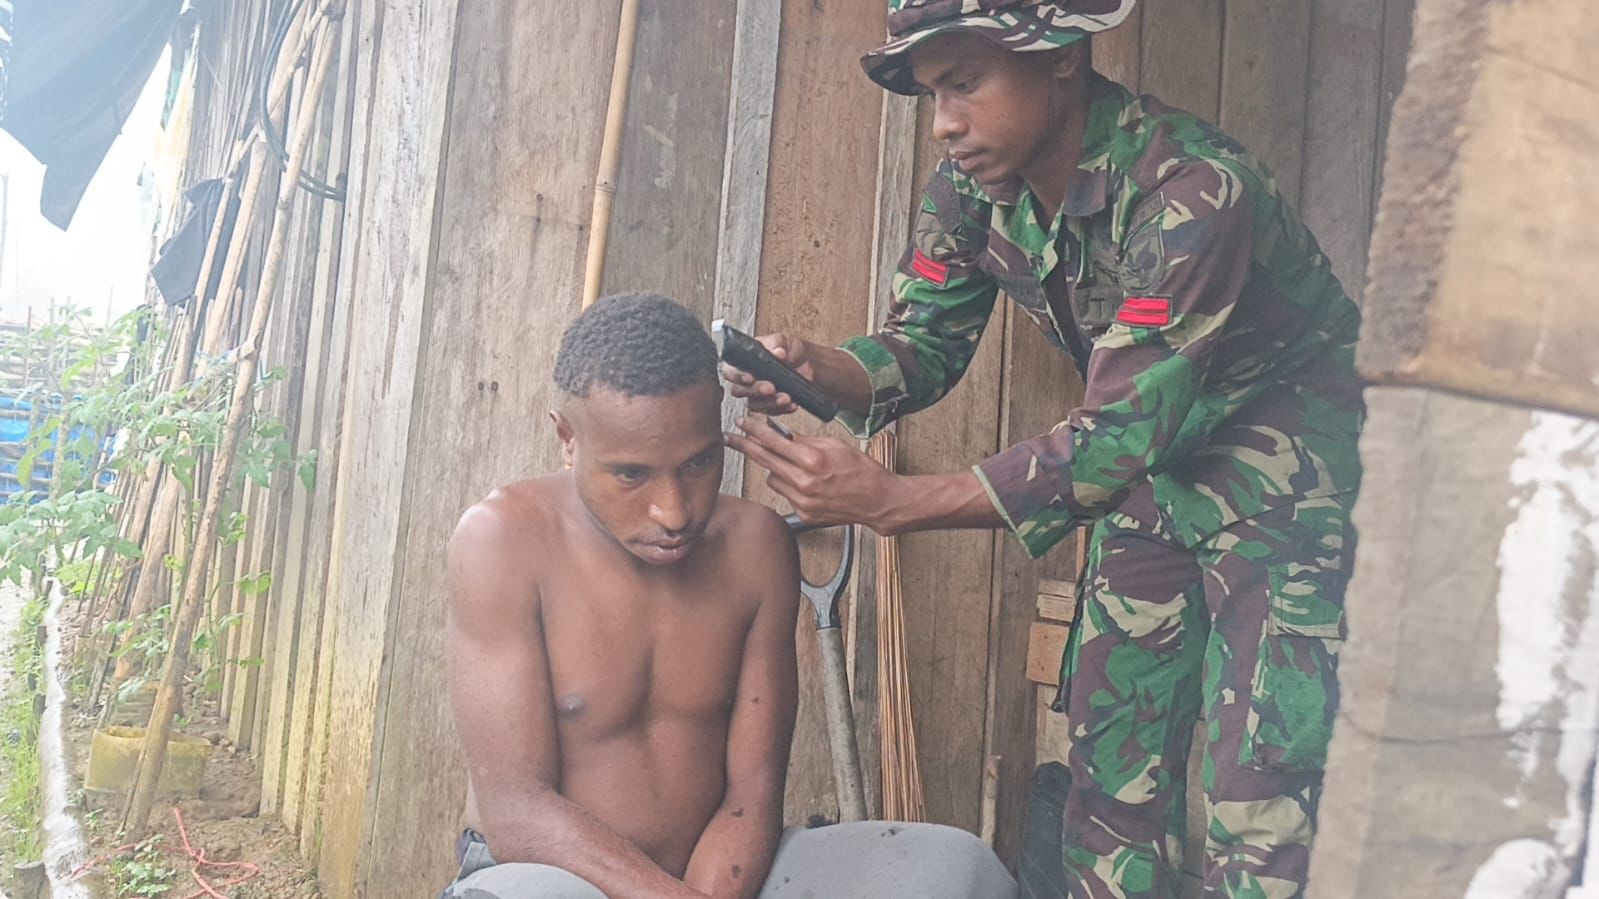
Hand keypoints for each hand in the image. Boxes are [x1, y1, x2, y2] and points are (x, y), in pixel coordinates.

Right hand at [720, 334, 814, 415]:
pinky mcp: (770, 405)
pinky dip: (782, 409)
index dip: (738, 376)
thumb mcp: (783, 341)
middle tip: (770, 387)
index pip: (730, 371)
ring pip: (754, 405)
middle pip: (739, 391)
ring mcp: (757, 395)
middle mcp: (746, 380)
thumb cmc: (788, 349)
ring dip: (770, 402)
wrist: (805, 361)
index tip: (750, 377)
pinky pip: (772, 411)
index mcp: (743, 362)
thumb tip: (778, 351)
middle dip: (754, 391)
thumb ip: (777, 344)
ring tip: (785, 397)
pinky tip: (791, 403)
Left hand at [725, 416, 907, 532]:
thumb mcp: (835, 445)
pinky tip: (807, 483)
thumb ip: (805, 440)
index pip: (773, 441)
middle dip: (744, 446)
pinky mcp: (804, 514)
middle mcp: (804, 482)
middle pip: (763, 460)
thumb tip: (780, 433)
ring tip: (793, 465)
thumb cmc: (862, 470)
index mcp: (812, 460)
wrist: (877, 501)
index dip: (753, 430)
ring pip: (772, 478)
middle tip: (731, 437)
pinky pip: (785, 494)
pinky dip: (790, 485)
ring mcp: (803, 501)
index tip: (741, 423)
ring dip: (775, 468)